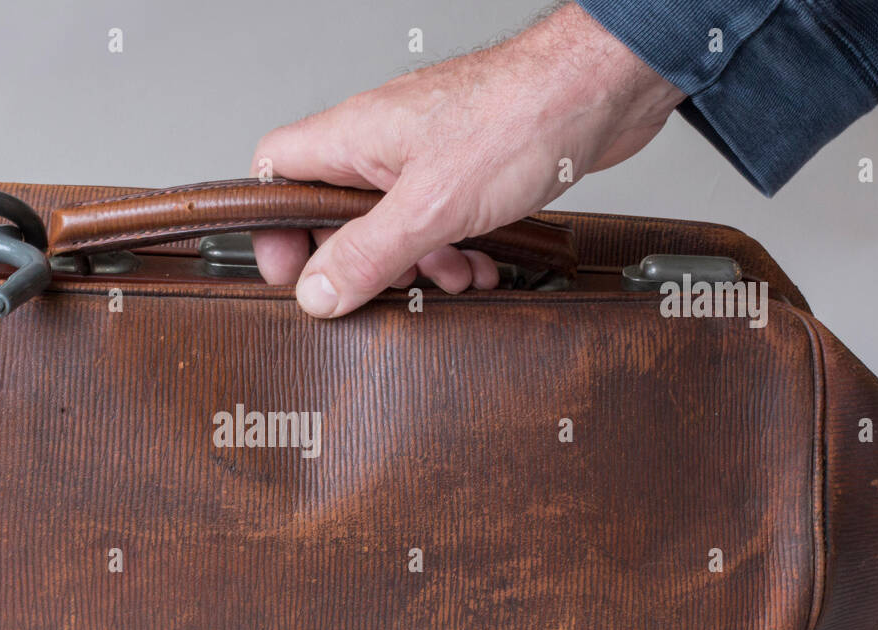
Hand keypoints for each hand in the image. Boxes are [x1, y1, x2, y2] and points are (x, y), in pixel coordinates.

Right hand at [250, 3, 685, 316]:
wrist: (604, 88)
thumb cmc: (522, 117)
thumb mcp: (431, 207)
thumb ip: (366, 254)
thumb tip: (316, 292)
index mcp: (354, 135)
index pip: (275, 172)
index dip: (272, 226)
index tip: (289, 274)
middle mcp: (382, 140)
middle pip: (334, 209)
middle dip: (359, 260)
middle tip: (379, 290)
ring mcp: (425, 152)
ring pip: (393, 221)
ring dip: (416, 261)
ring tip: (446, 279)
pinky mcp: (466, 166)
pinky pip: (440, 219)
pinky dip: (455, 248)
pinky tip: (481, 265)